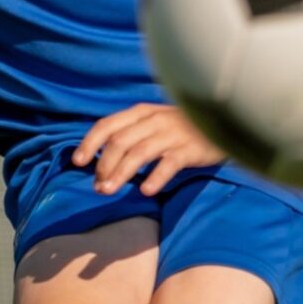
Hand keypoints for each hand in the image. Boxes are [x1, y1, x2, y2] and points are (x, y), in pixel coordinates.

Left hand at [72, 103, 224, 196]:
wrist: (223, 122)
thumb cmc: (183, 127)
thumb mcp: (154, 122)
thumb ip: (131, 133)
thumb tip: (102, 158)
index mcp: (141, 112)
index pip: (107, 125)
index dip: (90, 143)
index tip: (78, 162)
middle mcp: (154, 120)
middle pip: (120, 142)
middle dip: (103, 166)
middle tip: (98, 187)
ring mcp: (172, 134)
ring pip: (139, 153)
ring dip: (120, 174)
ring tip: (109, 191)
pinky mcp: (190, 149)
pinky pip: (169, 164)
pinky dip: (155, 177)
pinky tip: (145, 191)